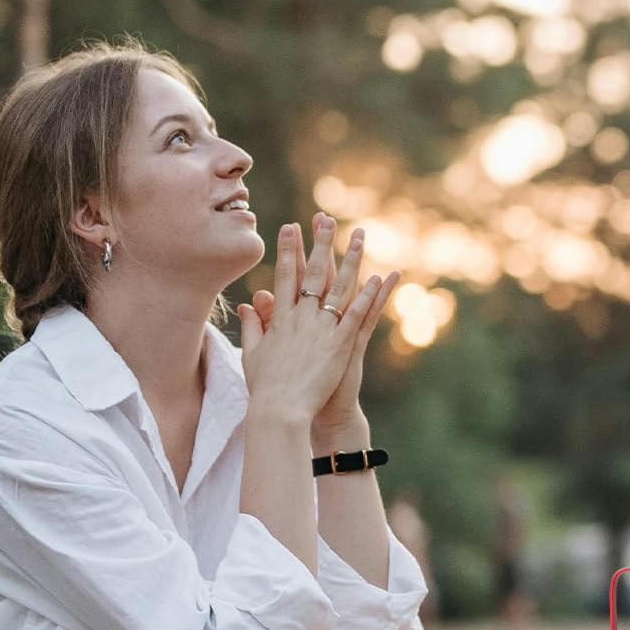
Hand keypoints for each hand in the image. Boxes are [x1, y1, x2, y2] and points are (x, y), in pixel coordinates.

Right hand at [238, 215, 390, 428]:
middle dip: (319, 244)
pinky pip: (358, 314)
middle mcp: (301, 317)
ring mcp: (322, 329)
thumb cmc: (265, 387)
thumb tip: (251, 302)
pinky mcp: (341, 344)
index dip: (289, 251)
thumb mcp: (253, 353)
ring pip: (340, 287)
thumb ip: (253, 325)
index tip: (290, 227)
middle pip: (313, 274)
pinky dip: (368, 295)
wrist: (280, 411)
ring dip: (350, 260)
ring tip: (358, 236)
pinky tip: (379, 277)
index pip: (285, 276)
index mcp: (280, 319)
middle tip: (324, 219)